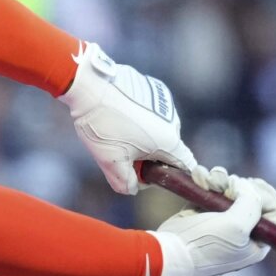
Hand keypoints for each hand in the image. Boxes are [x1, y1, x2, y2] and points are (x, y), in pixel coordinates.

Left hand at [62, 43, 197, 194]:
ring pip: (157, 129)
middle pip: (167, 149)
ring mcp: (164, 102)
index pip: (185, 166)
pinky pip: (151, 112)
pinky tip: (120, 115)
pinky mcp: (154, 89)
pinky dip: (140, 117)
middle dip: (148, 157)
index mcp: (168, 141)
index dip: (173, 176)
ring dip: (143, 137)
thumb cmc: (102, 125)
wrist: (90, 86)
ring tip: (117, 131)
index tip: (154, 176)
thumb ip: (125, 183)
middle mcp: (172, 121)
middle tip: (123, 154)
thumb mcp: (110, 162)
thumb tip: (133, 188)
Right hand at [152, 172, 275, 275]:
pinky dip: (206, 179)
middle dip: (240, 184)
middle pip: (254, 196)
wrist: (167, 251)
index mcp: (257, 242)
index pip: (275, 212)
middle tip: (227, 186)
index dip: (266, 195)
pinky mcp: (204, 212)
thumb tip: (244, 185)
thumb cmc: (204, 244)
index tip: (250, 189)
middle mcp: (243, 232)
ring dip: (220, 178)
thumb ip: (251, 201)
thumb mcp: (237, 225)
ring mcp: (223, 221)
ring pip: (232, 188)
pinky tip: (198, 177)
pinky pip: (213, 188)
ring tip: (208, 181)